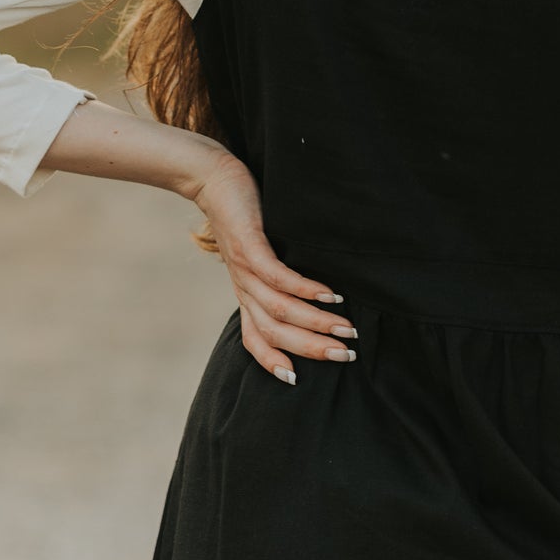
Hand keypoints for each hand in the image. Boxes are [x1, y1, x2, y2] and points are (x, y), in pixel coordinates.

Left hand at [189, 148, 357, 385]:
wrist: (213, 179)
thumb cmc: (244, 215)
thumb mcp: (259, 252)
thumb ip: (277, 276)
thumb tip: (314, 294)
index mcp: (246, 294)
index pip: (254, 339)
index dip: (273, 361)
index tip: (298, 380)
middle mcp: (244, 288)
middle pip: (274, 331)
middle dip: (310, 348)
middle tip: (346, 356)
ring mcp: (244, 269)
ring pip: (279, 309)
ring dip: (315, 322)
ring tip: (347, 328)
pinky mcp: (249, 246)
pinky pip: (277, 276)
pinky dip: (304, 289)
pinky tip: (329, 294)